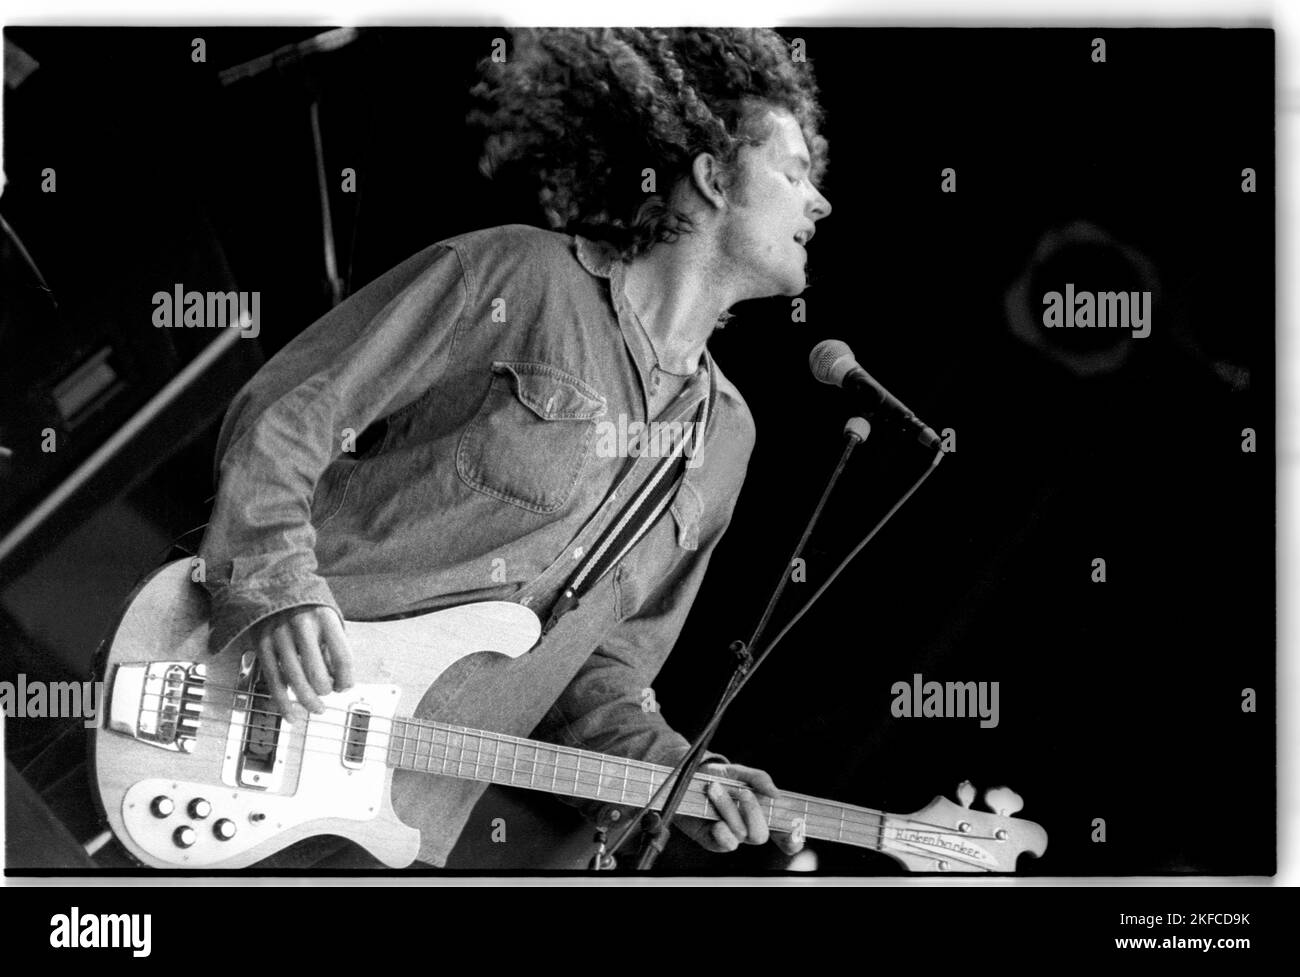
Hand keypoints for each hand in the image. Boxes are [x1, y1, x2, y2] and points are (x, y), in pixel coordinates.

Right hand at [248, 605, 353, 720]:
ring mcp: (280, 636)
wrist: (272, 584)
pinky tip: (291, 714)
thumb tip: (339, 682)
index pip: (343, 658)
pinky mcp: (262, 645)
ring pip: (296, 681)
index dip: (347, 679)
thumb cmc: (307, 607)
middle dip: (326, 691)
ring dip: (308, 701)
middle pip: (318, 673)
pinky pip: (274, 681)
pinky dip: (283, 702)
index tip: (345, 687)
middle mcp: (302, 626)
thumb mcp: (329, 616)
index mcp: (325, 618)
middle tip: (327, 694)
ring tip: (316, 708)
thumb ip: (334, 646)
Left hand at [676, 762, 803, 855]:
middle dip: (753, 813)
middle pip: (761, 835)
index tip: (796, 834)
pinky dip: (723, 833)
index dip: (792, 839)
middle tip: (742, 792)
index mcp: (760, 814)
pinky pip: (725, 845)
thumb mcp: (739, 771)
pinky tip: (716, 821)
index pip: (782, 833)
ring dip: (729, 810)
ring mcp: (730, 835)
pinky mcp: (712, 840)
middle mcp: (747, 828)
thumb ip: (759, 779)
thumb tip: (777, 794)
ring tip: (714, 789)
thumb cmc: (719, 775)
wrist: (689, 776)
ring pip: (740, 834)